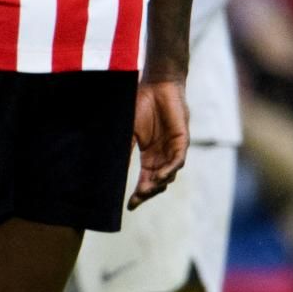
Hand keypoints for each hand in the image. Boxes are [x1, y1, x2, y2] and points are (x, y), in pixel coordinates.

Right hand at [129, 78, 188, 208]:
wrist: (157, 85)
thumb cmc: (141, 104)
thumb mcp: (128, 130)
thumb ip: (124, 148)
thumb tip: (110, 167)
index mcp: (149, 155)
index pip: (145, 180)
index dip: (139, 194)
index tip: (129, 206)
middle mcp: (162, 156)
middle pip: (157, 183)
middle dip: (147, 193)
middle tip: (136, 200)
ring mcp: (173, 150)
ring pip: (169, 175)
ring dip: (158, 184)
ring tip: (145, 189)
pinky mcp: (182, 142)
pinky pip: (178, 161)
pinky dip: (169, 170)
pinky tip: (159, 177)